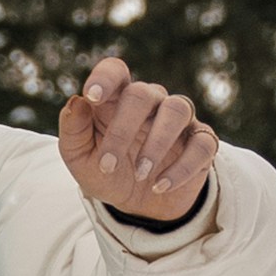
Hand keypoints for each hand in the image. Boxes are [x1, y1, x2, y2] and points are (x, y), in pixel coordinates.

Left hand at [58, 53, 217, 223]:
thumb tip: (77, 102)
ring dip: (157, 143)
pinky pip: (202, 144)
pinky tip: (160, 186)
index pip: (114, 71)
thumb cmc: (106, 171)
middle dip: (123, 130)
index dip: (104, 78)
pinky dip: (182, 167)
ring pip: (177, 109)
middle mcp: (151, 102)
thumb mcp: (79, 157)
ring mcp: (180, 120)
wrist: (136, 205)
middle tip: (108, 165)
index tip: (92, 97)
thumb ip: (73, 130)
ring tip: (141, 174)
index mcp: (117, 99)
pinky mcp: (202, 142)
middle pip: (143, 94)